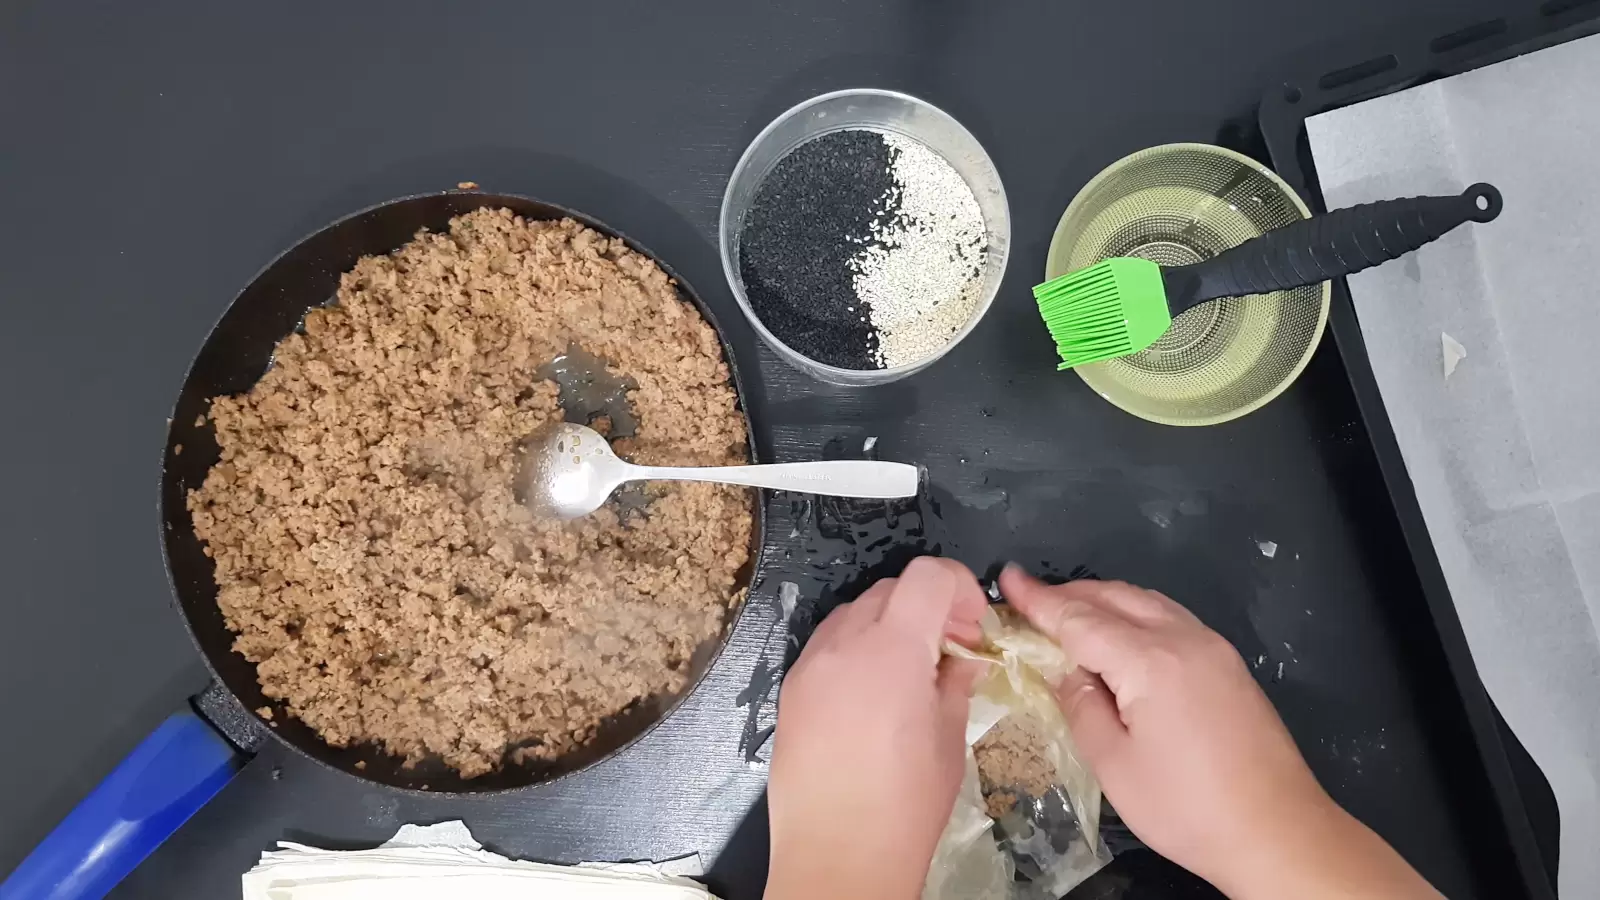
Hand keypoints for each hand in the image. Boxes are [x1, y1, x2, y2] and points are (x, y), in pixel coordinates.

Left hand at [765, 557, 987, 899]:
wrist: (835, 856)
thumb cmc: (903, 805)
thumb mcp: (949, 741)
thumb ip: (955, 684)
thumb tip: (961, 660)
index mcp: (891, 649)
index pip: (927, 575)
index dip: (958, 586)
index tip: (973, 624)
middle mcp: (843, 644)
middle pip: (890, 589)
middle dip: (928, 607)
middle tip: (952, 649)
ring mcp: (810, 666)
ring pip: (855, 613)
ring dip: (889, 625)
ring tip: (912, 674)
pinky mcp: (790, 691)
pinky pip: (828, 647)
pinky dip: (857, 650)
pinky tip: (874, 694)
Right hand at [999, 566, 1441, 899]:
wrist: (1277, 831)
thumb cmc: (1188, 808)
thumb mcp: (1114, 765)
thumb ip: (1081, 707)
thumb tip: (1063, 672)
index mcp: (1150, 661)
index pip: (1080, 618)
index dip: (1039, 600)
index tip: (1006, 579)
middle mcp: (1184, 639)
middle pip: (1115, 597)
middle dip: (1069, 593)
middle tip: (1028, 600)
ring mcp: (1213, 648)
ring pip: (1147, 602)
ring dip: (1103, 600)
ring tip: (1067, 613)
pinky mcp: (1229, 665)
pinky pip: (1171, 618)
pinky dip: (1135, 614)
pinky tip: (1120, 635)